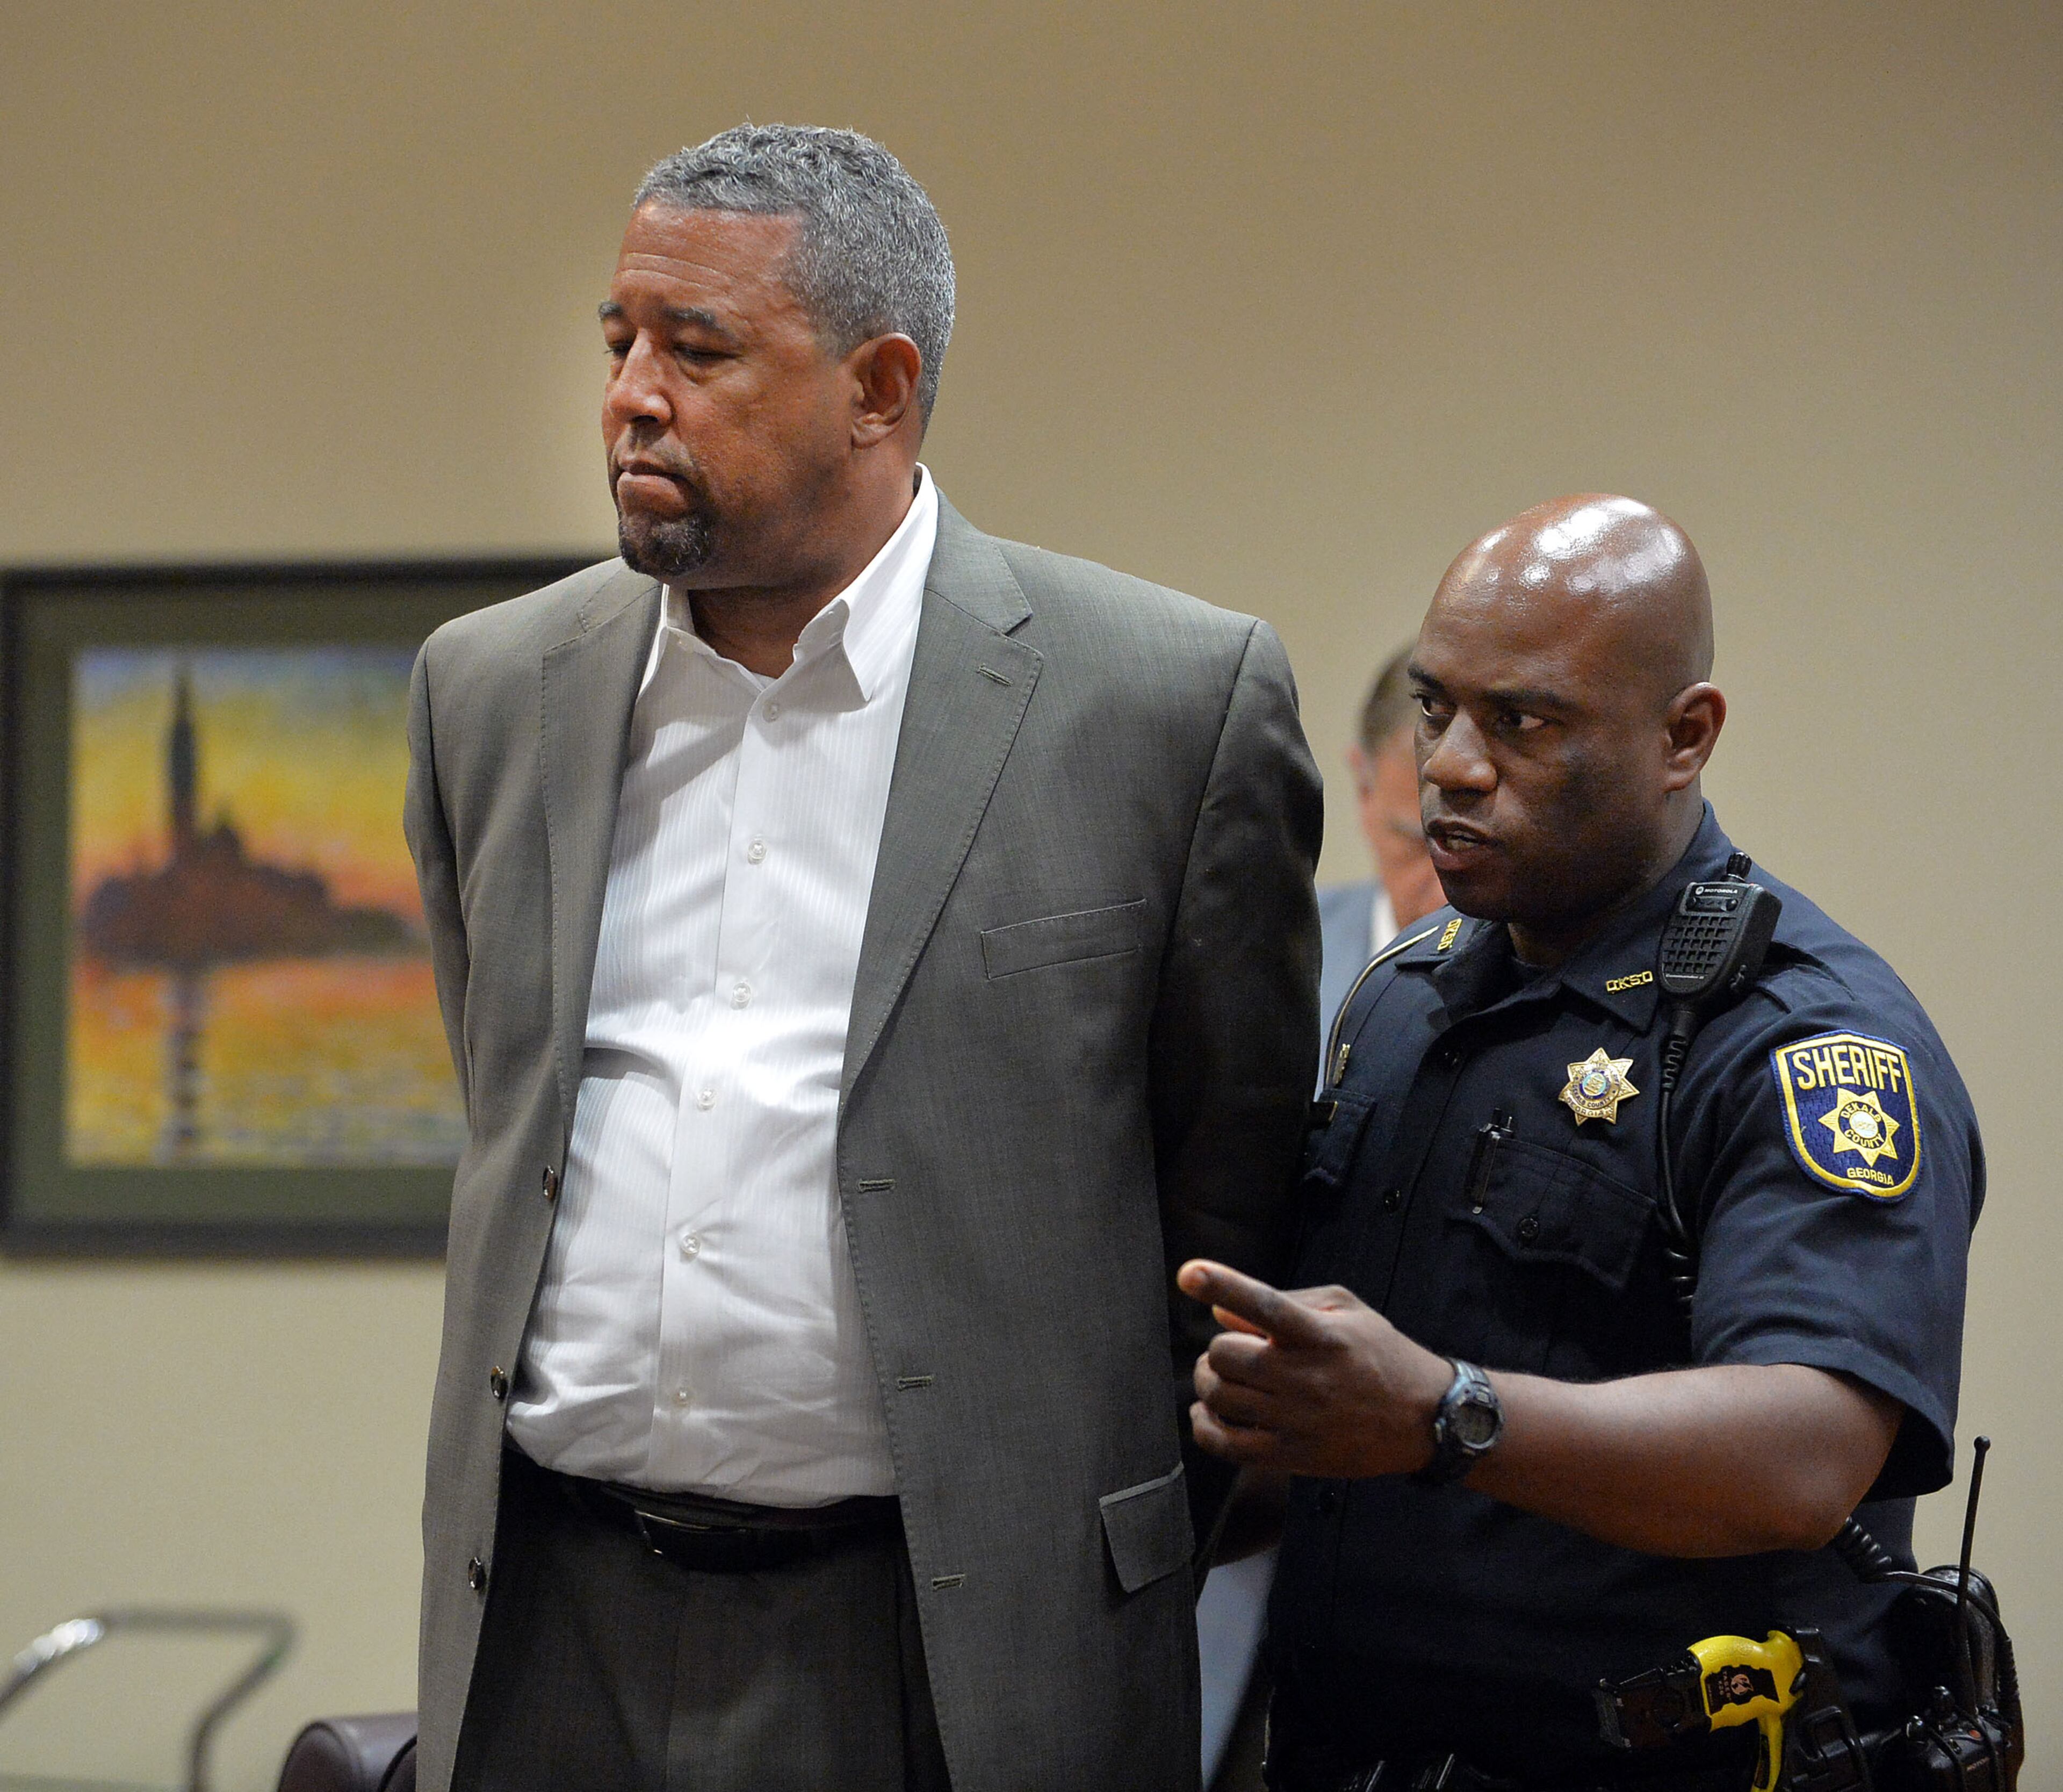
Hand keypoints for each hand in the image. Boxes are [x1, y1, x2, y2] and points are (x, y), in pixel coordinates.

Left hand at [1177, 1259, 1454, 1478]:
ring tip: (1222, 1376)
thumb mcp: (1345, 1310)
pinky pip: (1227, 1445)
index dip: (1223, 1285)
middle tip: (1232, 1351)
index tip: (1189, 1273)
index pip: (1264, 1304)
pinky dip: (1204, 1428)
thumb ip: (1283, 1301)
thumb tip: (1221, 1312)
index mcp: (1320, 1335)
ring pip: (1220, 1397)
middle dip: (1219, 1349)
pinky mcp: (1292, 1455)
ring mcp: (1297, 1420)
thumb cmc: (1380, 1354)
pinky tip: (1207, 1413)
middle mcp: (1306, 1377)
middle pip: (1226, 1356)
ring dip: (1209, 1381)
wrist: (1424, 1417)